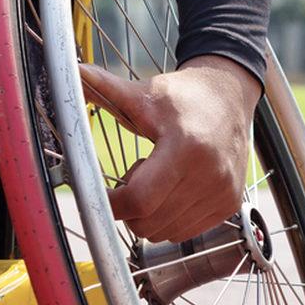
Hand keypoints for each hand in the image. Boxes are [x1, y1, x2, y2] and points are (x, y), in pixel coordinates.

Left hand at [79, 56, 261, 242]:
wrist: (230, 97)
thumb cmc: (184, 97)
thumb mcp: (146, 94)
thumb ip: (107, 90)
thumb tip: (73, 72)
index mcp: (185, 148)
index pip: (139, 199)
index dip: (110, 203)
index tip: (98, 192)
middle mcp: (209, 176)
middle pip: (147, 222)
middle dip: (128, 208)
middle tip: (134, 176)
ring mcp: (221, 194)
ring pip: (163, 232)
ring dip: (149, 214)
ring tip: (157, 180)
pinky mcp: (229, 205)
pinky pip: (183, 232)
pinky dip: (168, 219)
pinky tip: (174, 189)